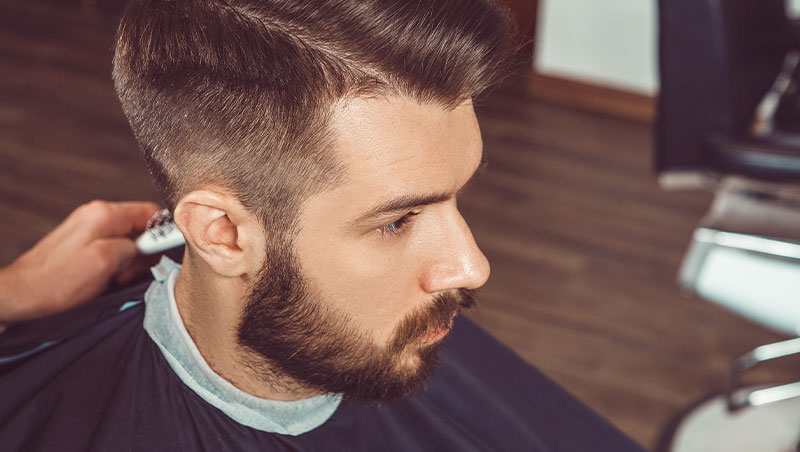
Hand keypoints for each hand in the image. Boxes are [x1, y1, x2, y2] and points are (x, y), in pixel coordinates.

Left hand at [0, 200, 160, 330]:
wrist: (21, 294)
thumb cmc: (57, 282)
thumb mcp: (105, 262)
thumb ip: (135, 246)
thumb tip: (152, 244)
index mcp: (104, 214)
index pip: (153, 212)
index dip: (163, 234)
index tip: (162, 254)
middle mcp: (97, 215)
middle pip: (142, 228)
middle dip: (143, 253)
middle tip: (127, 272)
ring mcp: (89, 229)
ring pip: (129, 242)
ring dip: (129, 263)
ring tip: (112, 278)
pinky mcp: (84, 244)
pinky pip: (114, 251)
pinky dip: (116, 266)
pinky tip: (105, 278)